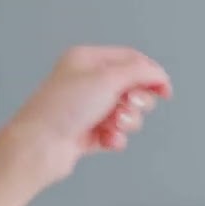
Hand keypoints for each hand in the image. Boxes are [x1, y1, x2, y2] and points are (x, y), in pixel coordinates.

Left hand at [0, 45, 171, 185]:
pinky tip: (105, 139)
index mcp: (87, 60)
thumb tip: (158, 74)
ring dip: (126, 122)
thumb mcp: (107, 79)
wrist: (40, 146)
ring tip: (110, 125)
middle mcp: (87, 82)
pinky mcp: (88, 133)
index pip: (131, 59)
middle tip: (124, 106)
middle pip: (133, 87)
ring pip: (127, 113)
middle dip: (136, 101)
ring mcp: (88, 109)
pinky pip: (117, 134)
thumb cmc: (62, 109)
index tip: (165, 90)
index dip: (151, 74)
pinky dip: (115, 138)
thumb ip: (139, 72)